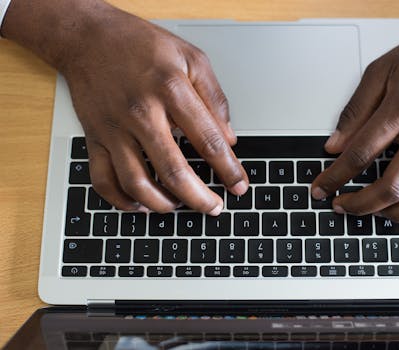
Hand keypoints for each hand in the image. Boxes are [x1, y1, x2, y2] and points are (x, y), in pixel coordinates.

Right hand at [2, 0, 248, 213]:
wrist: (89, 38)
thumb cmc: (142, 46)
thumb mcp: (191, 58)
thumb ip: (215, 98)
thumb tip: (229, 138)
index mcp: (171, 91)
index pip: (209, 141)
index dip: (228, 170)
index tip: (239, 185)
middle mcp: (142, 113)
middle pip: (174, 172)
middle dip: (200, 198)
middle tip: (214, 207)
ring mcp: (115, 129)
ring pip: (137, 183)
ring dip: (163, 205)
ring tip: (180, 207)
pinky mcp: (94, 138)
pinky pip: (103, 180)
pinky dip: (122, 201)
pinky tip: (141, 205)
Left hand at [312, 4, 398, 221]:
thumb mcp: (383, 70)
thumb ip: (356, 110)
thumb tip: (334, 145)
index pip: (361, 153)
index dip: (335, 177)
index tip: (320, 188)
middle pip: (393, 185)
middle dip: (360, 204)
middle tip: (343, 206)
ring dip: (398, 215)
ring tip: (378, 213)